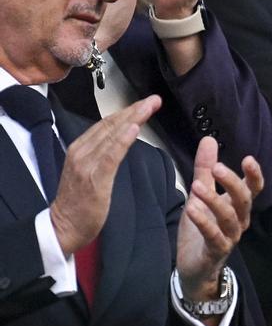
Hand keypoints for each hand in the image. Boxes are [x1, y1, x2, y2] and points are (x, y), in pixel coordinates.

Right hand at [49, 96, 161, 254]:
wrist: (63, 226)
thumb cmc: (79, 201)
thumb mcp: (89, 170)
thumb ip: (102, 153)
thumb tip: (119, 139)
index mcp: (80, 148)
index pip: (107, 124)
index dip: (127, 111)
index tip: (146, 103)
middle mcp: (82, 152)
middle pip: (111, 125)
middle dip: (134, 110)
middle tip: (154, 99)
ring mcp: (86, 165)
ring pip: (112, 136)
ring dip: (133, 119)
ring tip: (149, 107)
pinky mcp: (94, 179)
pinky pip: (111, 156)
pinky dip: (123, 141)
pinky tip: (134, 129)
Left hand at [175, 137, 263, 301]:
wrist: (196, 267)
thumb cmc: (201, 229)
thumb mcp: (201, 195)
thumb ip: (205, 170)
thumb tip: (209, 139)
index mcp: (238, 206)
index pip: (253, 188)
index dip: (254, 174)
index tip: (248, 158)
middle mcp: (239, 220)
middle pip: (243, 199)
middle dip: (232, 182)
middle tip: (217, 167)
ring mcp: (230, 236)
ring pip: (229, 217)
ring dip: (214, 200)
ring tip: (197, 186)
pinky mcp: (216, 250)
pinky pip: (214, 236)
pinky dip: (204, 222)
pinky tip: (191, 209)